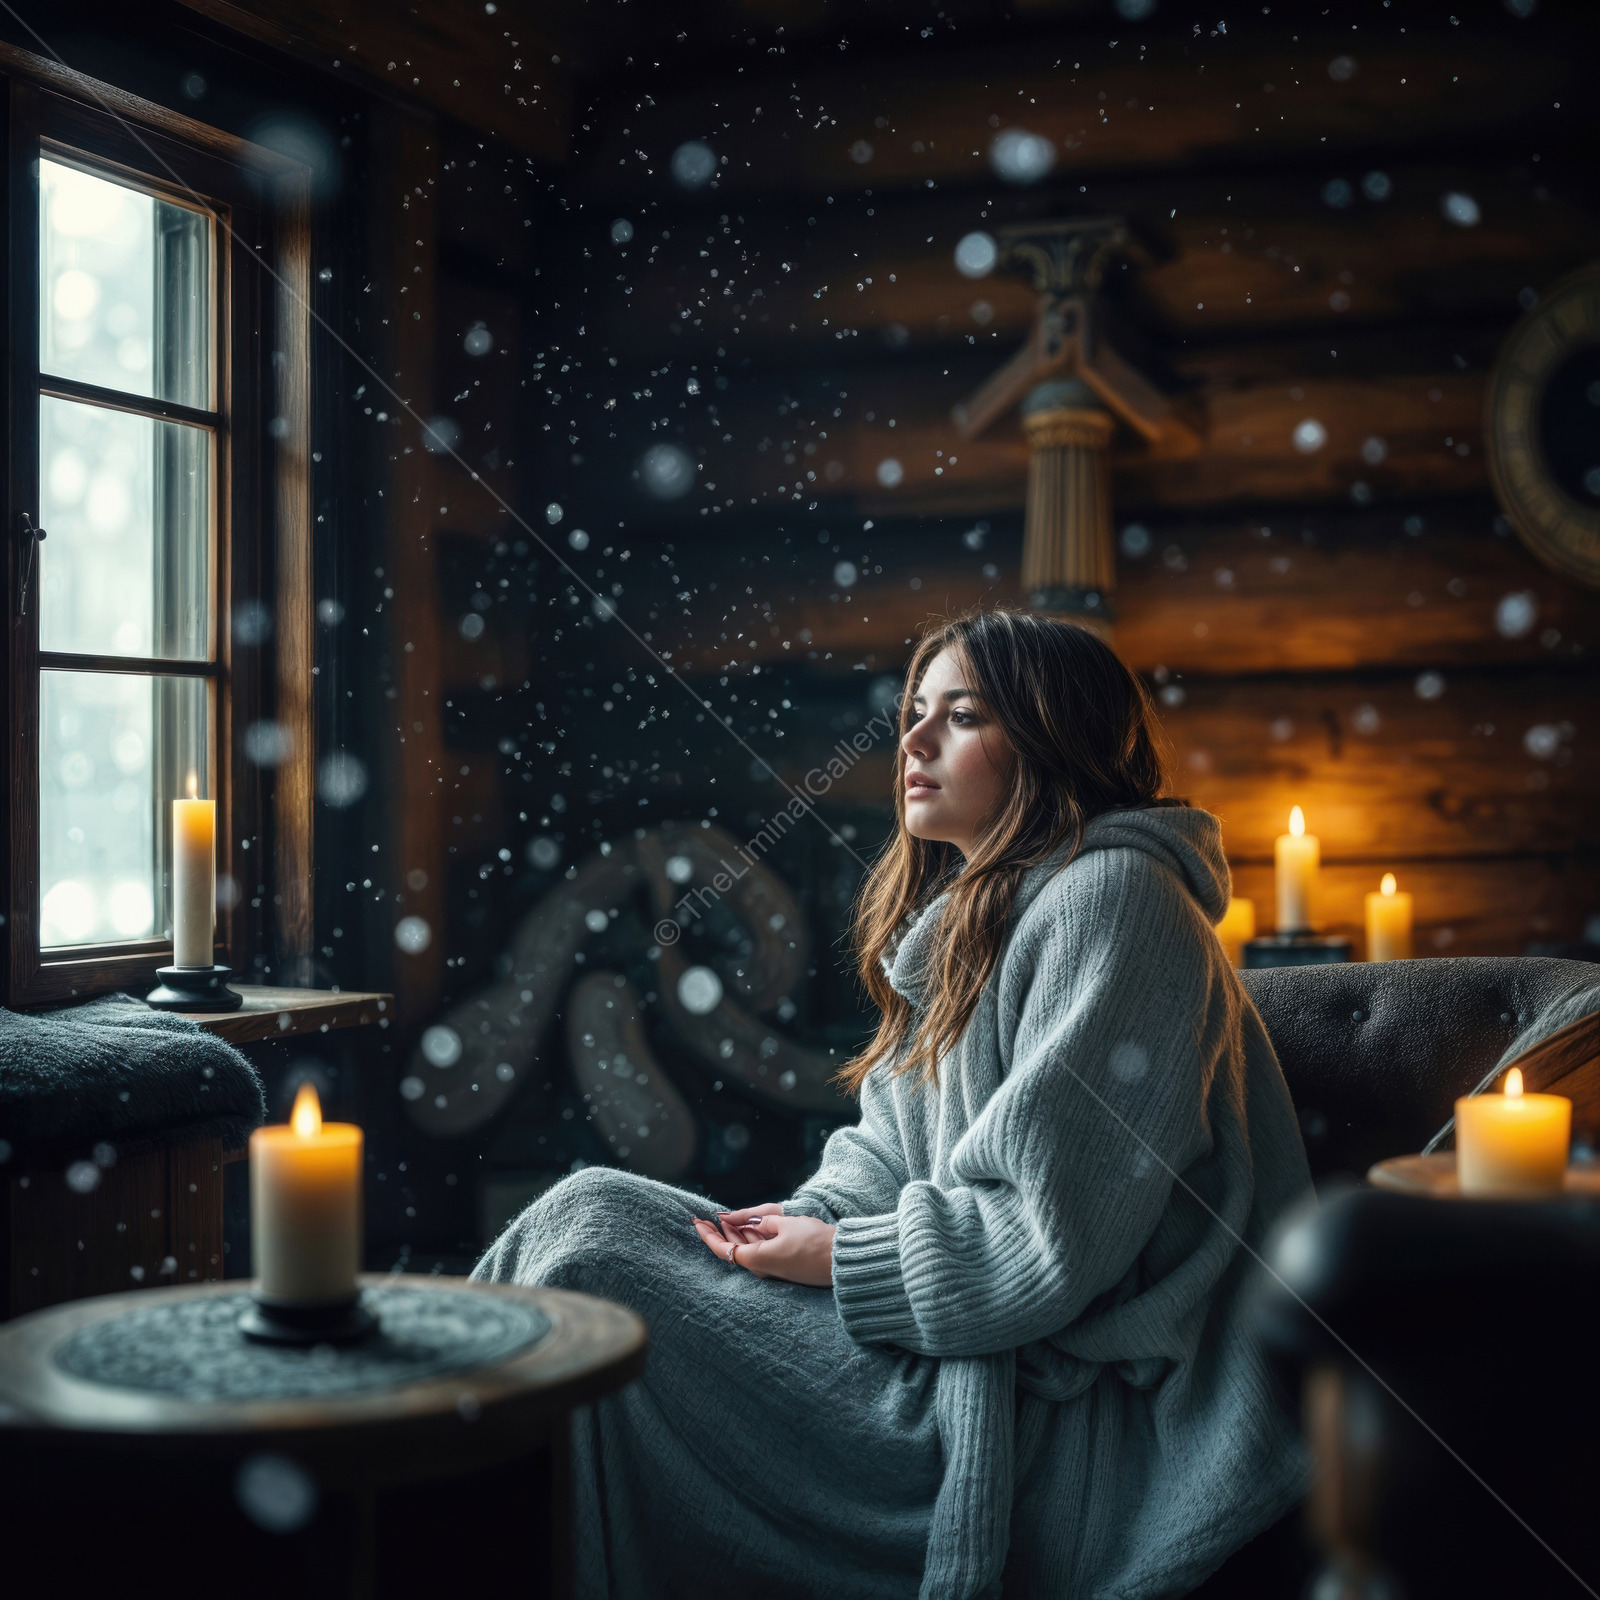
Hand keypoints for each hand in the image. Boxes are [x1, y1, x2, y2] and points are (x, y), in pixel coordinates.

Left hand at [692, 1205, 834, 1286]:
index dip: (708, 1236)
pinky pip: (761, 1251)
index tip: (697, 1222)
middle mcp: (762, 1269)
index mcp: (758, 1259)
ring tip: (727, 1218)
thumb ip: (758, 1221)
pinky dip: (752, 1238)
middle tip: (709, 1217)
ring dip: (737, 1233)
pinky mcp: (783, 1266)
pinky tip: (750, 1226)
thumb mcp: (785, 1223)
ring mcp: (773, 1269)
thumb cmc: (814, 1241)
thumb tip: (737, 1219)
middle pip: (734, 1249)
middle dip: (721, 1232)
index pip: (723, 1250)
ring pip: (747, 1250)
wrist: (840, 1260)